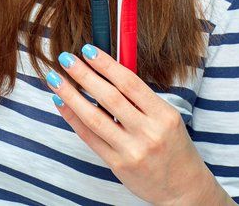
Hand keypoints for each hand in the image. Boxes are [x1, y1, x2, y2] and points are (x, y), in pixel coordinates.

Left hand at [44, 45, 234, 205]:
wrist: (183, 189)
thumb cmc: (173, 147)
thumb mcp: (167, 118)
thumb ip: (140, 98)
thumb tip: (106, 69)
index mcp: (164, 115)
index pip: (130, 83)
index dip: (107, 65)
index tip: (88, 50)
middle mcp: (149, 132)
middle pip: (109, 98)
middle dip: (84, 75)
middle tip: (66, 58)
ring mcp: (132, 150)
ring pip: (95, 117)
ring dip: (71, 95)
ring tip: (55, 78)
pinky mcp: (118, 165)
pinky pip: (90, 137)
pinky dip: (73, 118)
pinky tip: (61, 103)